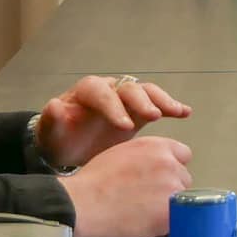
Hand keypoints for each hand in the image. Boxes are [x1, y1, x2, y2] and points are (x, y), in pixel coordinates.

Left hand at [36, 75, 191, 166]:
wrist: (69, 147)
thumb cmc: (59, 139)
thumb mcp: (51, 133)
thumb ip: (53, 120)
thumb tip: (54, 105)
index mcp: (87, 92)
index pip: (101, 92)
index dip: (113, 106)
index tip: (124, 126)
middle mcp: (110, 90)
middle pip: (128, 89)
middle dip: (140, 102)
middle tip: (152, 117)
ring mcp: (126, 100)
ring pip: (146, 92)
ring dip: (161, 101)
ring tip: (175, 112)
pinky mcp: (138, 111)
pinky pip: (156, 103)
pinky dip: (170, 106)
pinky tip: (185, 113)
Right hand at [60, 136, 193, 236]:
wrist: (81, 205)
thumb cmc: (92, 183)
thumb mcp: (121, 153)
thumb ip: (145, 157)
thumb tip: (154, 166)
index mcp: (156, 146)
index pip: (183, 155)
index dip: (172, 168)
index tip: (164, 177)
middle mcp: (168, 164)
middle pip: (184, 178)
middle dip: (171, 188)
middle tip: (149, 199)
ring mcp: (171, 189)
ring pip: (183, 200)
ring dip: (169, 207)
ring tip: (144, 212)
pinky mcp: (169, 214)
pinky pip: (178, 220)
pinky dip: (166, 225)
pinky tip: (146, 224)